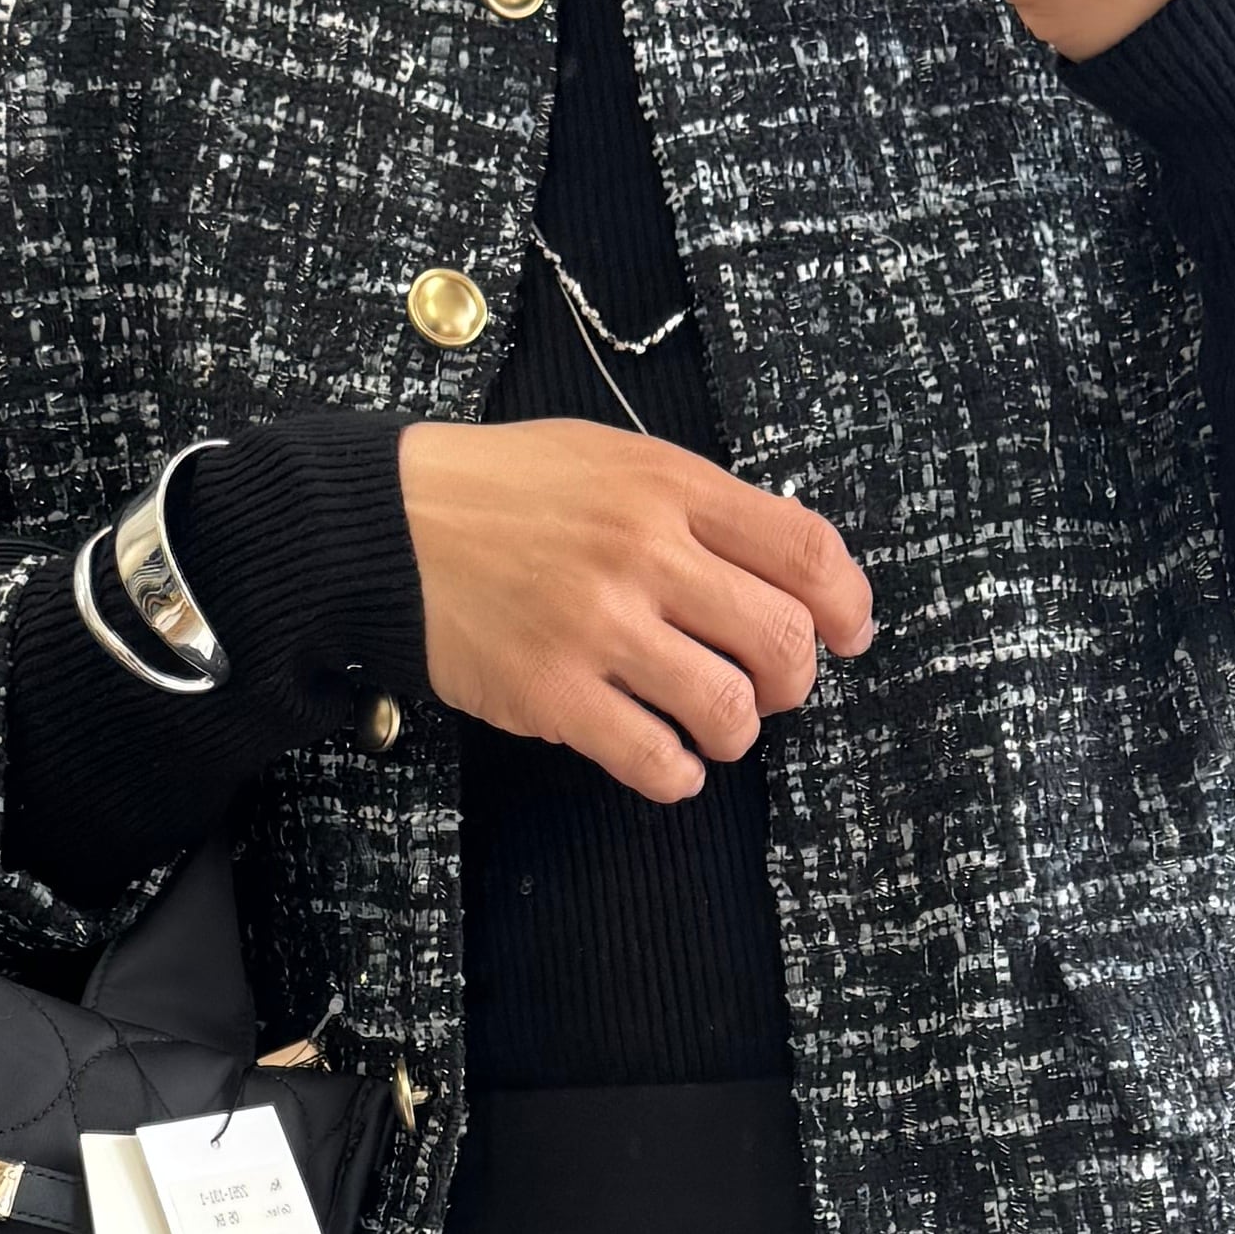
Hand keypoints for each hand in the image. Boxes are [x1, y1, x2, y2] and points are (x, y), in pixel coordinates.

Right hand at [396, 418, 872, 803]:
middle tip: (769, 687)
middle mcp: (644, 553)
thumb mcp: (611, 459)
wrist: (386, 526)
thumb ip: (696, 506)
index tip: (848, 634)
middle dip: (794, 680)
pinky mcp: (554, 693)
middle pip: (782, 640)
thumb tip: (783, 570)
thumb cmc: (502, 493)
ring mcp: (599, 626)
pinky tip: (669, 762)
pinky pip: (655, 759)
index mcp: (669, 486)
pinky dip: (678, 774)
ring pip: (729, 710)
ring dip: (738, 732)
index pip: (806, 550)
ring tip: (712, 724)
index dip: (847, 605)